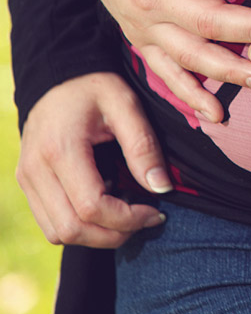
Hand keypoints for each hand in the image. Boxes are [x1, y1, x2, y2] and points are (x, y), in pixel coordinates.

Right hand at [17, 73, 169, 247]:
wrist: (57, 77)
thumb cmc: (96, 88)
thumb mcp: (127, 105)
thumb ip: (144, 146)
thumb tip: (160, 188)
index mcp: (60, 150)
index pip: (91, 207)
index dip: (127, 219)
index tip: (156, 212)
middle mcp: (35, 169)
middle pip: (72, 229)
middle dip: (114, 234)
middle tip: (145, 220)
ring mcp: (26, 179)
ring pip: (58, 233)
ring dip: (96, 235)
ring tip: (126, 216)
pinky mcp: (27, 184)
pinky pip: (51, 223)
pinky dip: (80, 226)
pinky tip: (105, 205)